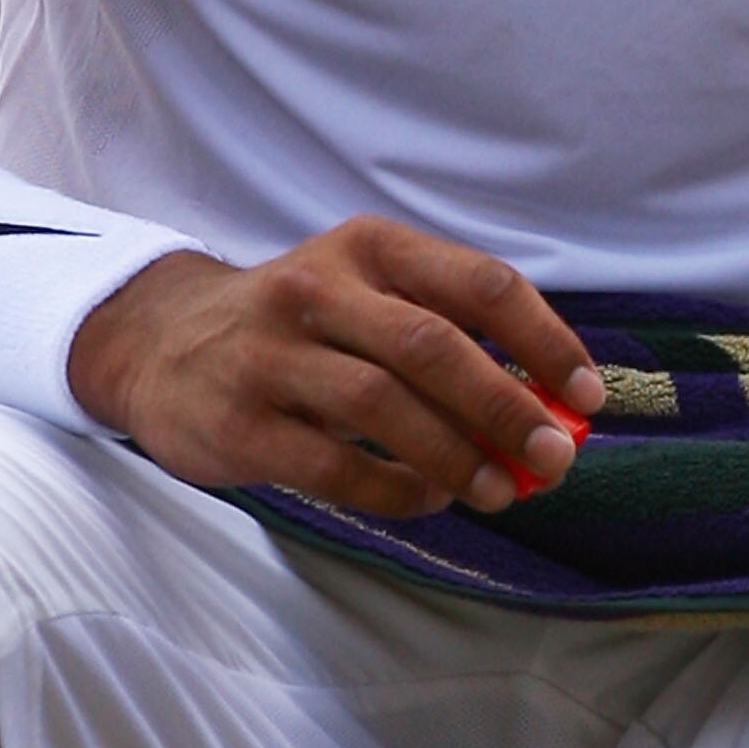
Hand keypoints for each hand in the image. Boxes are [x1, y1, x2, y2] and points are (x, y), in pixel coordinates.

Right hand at [67, 216, 605, 518]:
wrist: (161, 344)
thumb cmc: (298, 326)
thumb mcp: (365, 294)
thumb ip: (448, 334)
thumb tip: (552, 406)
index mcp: (369, 247)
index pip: (479, 284)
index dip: (545, 340)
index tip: (588, 394)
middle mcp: (317, 289)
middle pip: (433, 346)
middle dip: (507, 407)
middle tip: (555, 457)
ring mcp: (270, 355)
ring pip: (383, 406)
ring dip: (457, 456)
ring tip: (500, 491)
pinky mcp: (238, 422)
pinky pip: (334, 466)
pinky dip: (395, 491)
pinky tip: (429, 500)